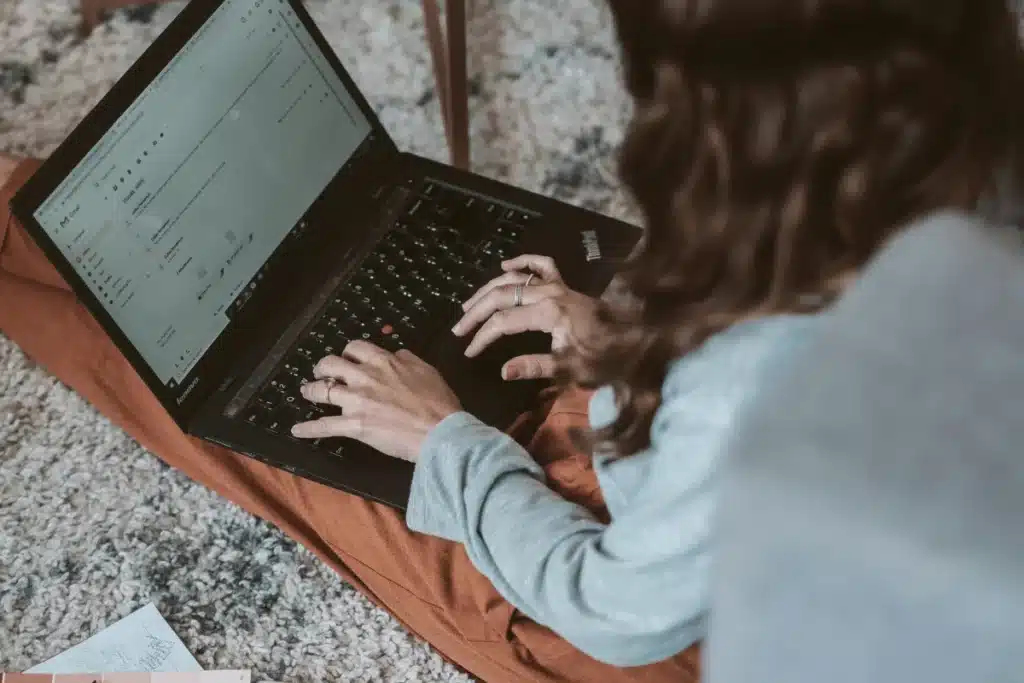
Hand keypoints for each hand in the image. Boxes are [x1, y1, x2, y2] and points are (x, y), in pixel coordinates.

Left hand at [291, 341, 461, 461]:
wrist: (440, 430)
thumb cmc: (438, 401)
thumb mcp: (426, 369)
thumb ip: (406, 359)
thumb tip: (395, 355)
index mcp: (383, 361)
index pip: (355, 348)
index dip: (348, 353)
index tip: (347, 359)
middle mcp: (365, 377)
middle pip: (331, 364)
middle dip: (323, 367)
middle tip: (322, 373)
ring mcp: (357, 401)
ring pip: (322, 391)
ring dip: (311, 390)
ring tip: (306, 392)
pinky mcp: (355, 425)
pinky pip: (325, 426)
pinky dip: (308, 428)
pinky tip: (296, 430)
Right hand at [452, 254, 596, 380]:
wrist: (635, 340)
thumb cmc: (605, 358)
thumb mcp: (571, 369)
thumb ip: (535, 366)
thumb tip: (503, 370)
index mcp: (548, 312)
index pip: (503, 321)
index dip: (482, 336)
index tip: (468, 352)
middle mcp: (549, 292)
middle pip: (502, 295)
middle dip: (477, 312)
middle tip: (458, 329)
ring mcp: (557, 284)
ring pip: (514, 278)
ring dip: (489, 290)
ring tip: (469, 305)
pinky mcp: (564, 284)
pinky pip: (540, 265)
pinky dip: (521, 262)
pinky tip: (504, 266)